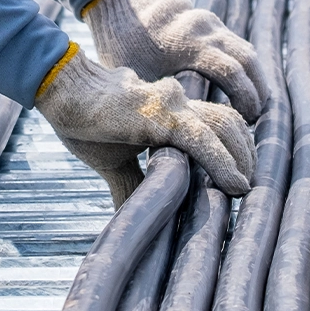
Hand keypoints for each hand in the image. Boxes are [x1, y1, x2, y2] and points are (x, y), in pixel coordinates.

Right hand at [35, 47, 255, 208]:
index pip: (217, 124)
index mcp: (170, 111)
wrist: (61, 90)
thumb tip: (138, 220)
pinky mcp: (160, 115)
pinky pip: (202, 138)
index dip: (234, 150)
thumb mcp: (114, 160)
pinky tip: (234, 184)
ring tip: (244, 190)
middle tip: (249, 189)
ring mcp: (171, 105)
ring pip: (226, 126)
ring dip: (241, 160)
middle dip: (247, 155)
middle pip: (231, 122)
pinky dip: (223, 162)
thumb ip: (134, 183)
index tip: (239, 181)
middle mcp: (178, 102)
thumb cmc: (84, 121)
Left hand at [83, 0, 267, 122]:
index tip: (247, 121)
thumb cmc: (121, 44)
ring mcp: (208, 19)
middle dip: (257, 89)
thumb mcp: (137, 78)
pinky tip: (239, 86)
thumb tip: (183, 142)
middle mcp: (204, 26)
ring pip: (245, 49)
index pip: (231, 71)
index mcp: (187, 42)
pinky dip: (242, 65)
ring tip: (252, 106)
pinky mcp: (207, 19)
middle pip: (248, 59)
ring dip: (253, 77)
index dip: (245, 98)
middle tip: (255, 117)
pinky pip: (234, 42)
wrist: (116, 1)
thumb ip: (161, 103)